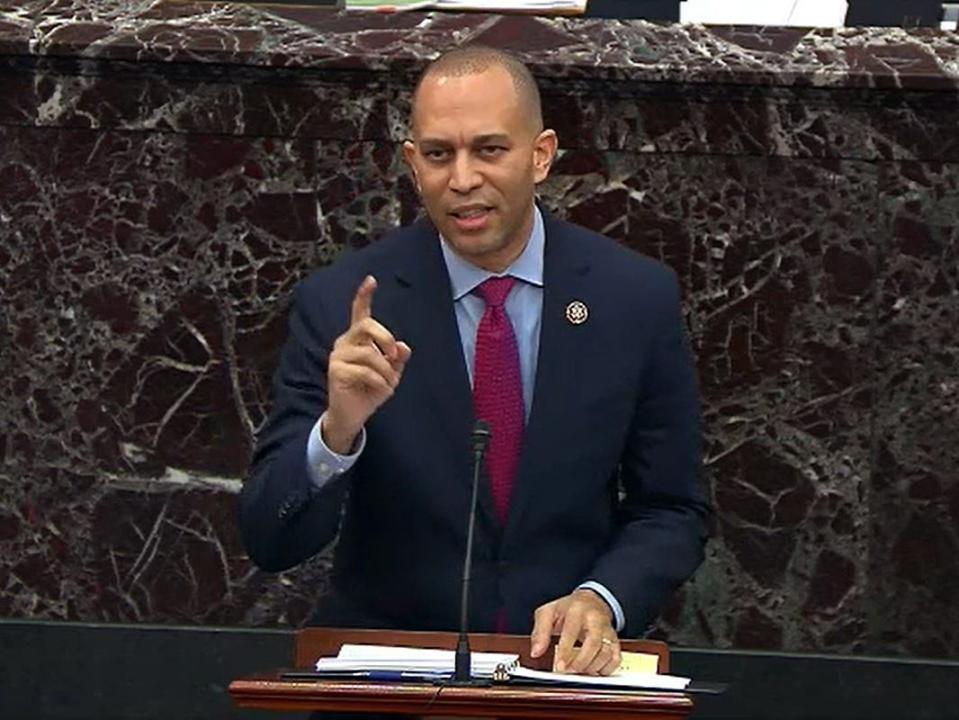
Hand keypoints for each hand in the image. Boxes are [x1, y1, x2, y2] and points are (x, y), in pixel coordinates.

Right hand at [323, 275, 411, 452]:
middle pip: (367, 326)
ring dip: (386, 371)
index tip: (371, 280)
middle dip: (386, 339)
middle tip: (394, 356)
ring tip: (389, 383)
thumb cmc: (370, 389)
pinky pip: (366, 371)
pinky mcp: (335, 370)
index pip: (359, 312)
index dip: (364, 295)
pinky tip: (380, 389)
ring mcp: (338, 355)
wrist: (353, 414)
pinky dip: (380, 382)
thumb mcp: (390, 373)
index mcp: (358, 338)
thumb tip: (404, 347)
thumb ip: (397, 358)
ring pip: (370, 354)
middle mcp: (345, 342)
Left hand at [530, 589, 620, 675]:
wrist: (591, 602)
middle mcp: (595, 620)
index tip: (559, 666)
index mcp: (577, 610)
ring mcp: (607, 630)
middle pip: (593, 644)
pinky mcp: (615, 641)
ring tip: (577, 670)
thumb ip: (540, 632)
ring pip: (606, 653)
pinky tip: (593, 669)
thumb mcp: (548, 613)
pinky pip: (616, 659)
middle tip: (568, 671)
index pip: (572, 631)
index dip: (566, 651)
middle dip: (580, 662)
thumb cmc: (568, 608)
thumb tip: (536, 651)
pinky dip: (605, 669)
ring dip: (591, 667)